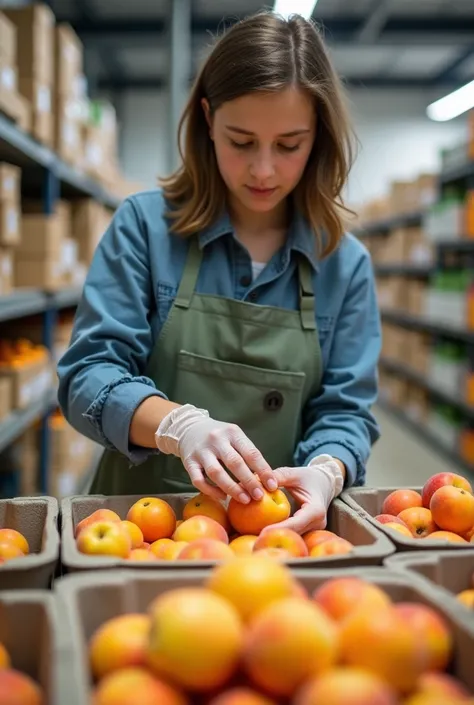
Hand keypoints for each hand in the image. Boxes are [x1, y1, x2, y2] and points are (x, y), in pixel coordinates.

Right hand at [155, 404, 275, 503]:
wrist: (188, 428)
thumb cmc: (219, 436)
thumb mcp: (234, 436)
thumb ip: (246, 452)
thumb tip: (265, 478)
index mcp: (232, 432)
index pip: (251, 452)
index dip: (263, 470)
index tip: (272, 485)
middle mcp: (216, 440)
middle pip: (235, 463)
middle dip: (249, 481)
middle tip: (259, 496)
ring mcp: (201, 451)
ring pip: (216, 473)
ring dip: (231, 488)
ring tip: (244, 500)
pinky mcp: (188, 462)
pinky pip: (198, 480)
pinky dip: (211, 491)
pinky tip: (222, 497)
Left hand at [261, 455, 344, 534]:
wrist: (324, 483)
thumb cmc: (309, 477)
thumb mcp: (295, 474)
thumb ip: (279, 476)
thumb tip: (257, 479)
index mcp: (315, 510)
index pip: (295, 524)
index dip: (279, 529)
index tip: (262, 532)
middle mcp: (317, 524)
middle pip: (293, 534)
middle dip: (274, 535)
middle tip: (255, 538)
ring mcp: (314, 529)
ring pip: (293, 536)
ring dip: (276, 535)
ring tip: (257, 537)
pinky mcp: (308, 531)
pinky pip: (293, 534)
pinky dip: (280, 532)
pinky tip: (264, 532)